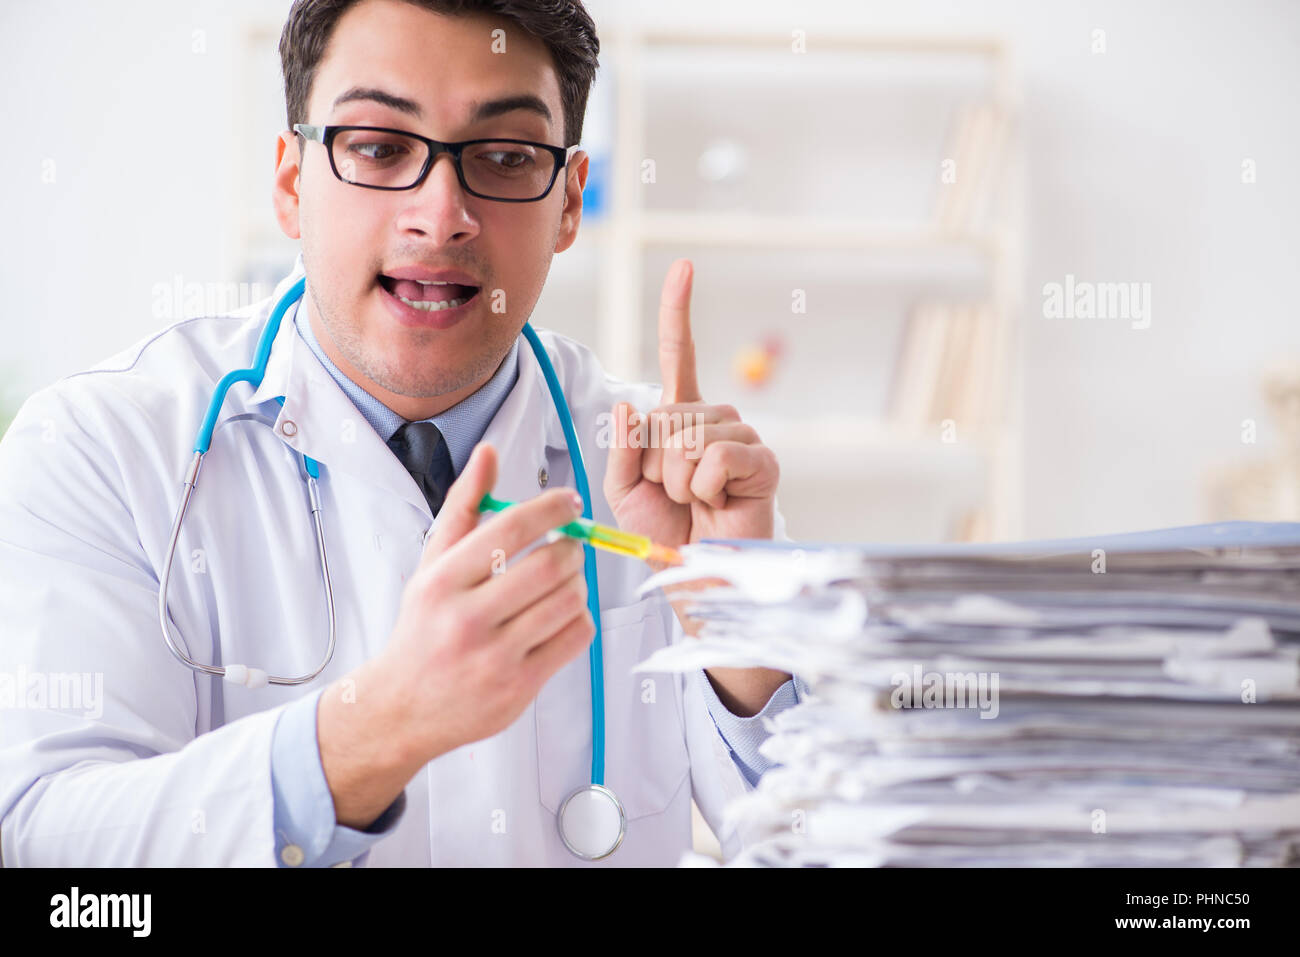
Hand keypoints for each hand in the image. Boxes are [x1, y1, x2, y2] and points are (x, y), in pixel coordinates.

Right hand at [318, 442, 594, 826]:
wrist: (403, 707)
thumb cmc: (423, 629)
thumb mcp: (431, 565)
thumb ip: (463, 507)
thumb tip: (489, 453)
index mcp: (442, 582)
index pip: (510, 529)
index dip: (551, 508)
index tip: (569, 501)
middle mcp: (466, 619)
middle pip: (550, 565)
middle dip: (573, 547)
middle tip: (570, 545)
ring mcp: (494, 657)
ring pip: (569, 601)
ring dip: (578, 583)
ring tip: (564, 581)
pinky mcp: (519, 686)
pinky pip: (575, 638)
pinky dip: (579, 618)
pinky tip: (562, 614)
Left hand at [604, 259, 780, 551]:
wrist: (697, 572)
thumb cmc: (665, 530)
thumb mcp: (625, 488)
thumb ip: (623, 447)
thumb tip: (632, 404)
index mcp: (682, 417)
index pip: (680, 355)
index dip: (678, 312)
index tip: (685, 267)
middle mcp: (715, 418)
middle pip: (664, 416)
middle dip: (654, 465)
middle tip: (675, 495)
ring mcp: (742, 435)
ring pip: (686, 439)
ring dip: (678, 482)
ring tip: (696, 502)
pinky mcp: (762, 460)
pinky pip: (715, 456)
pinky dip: (705, 486)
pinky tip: (718, 501)